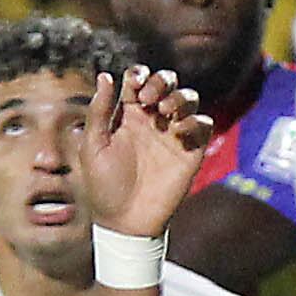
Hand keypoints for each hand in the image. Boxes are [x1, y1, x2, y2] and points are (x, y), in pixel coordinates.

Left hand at [82, 68, 210, 246]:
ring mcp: (172, 134)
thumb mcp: (93, 146)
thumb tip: (104, 75)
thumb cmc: (104, 185)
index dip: (139, 74)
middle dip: (162, 80)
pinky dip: (195, 121)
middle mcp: (152, 120)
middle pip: (166, 83)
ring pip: (188, 99)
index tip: (135, 84)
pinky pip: (203, 124)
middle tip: (150, 98)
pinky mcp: (191, 151)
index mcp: (128, 115)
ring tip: (165, 111)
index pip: (138, 80)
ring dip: (180, 97)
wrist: (125, 221)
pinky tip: (179, 132)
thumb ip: (98, 111)